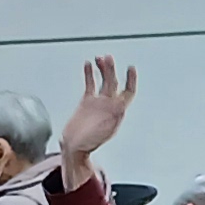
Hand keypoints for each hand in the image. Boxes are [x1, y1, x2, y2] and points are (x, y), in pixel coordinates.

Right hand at [61, 57, 137, 177]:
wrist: (74, 147)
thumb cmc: (88, 144)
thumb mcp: (101, 133)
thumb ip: (110, 119)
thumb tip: (117, 111)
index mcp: (116, 112)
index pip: (128, 92)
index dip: (131, 80)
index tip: (131, 68)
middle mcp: (109, 105)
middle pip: (114, 82)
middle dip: (111, 70)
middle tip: (108, 58)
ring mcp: (99, 102)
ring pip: (103, 81)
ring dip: (103, 69)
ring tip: (100, 58)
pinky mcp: (87, 101)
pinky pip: (91, 84)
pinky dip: (90, 73)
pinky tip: (88, 65)